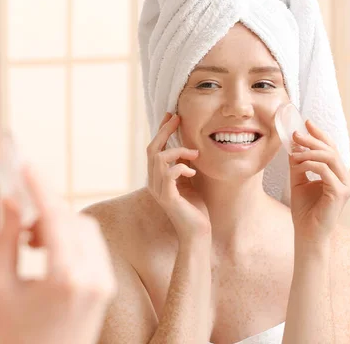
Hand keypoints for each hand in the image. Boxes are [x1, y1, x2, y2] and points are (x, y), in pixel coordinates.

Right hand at [0, 167, 115, 343]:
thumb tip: (9, 200)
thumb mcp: (1, 285)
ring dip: (58, 222)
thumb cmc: (17, 334)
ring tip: (29, 238)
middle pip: (72, 218)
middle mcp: (93, 276)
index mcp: (65, 278)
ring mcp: (105, 280)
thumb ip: (6, 238)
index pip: (56, 217)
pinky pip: (92, 244)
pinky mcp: (107, 284)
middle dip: (46, 207)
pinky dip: (71, 236)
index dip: (40, 188)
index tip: (27, 168)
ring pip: (86, 227)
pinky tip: (47, 248)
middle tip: (19, 210)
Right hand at [147, 112, 210, 245]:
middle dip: (164, 131)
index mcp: (157, 178)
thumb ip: (185, 165)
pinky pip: (169, 174)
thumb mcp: (190, 181)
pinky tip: (192, 171)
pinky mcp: (168, 198)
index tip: (171, 116)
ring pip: (158, 159)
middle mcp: (153, 183)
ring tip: (195, 154)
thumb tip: (189, 145)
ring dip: (178, 151)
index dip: (161, 131)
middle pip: (152, 150)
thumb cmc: (196, 209)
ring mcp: (158, 191)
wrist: (197, 234)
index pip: (154, 149)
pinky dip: (181, 167)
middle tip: (178, 119)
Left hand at [289, 119, 349, 243]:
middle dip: (312, 140)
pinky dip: (309, 164)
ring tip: (294, 152)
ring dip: (309, 151)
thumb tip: (294, 146)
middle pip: (331, 150)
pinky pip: (324, 170)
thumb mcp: (298, 180)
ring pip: (329, 158)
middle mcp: (346, 178)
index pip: (331, 149)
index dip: (320, 135)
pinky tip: (298, 165)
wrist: (307, 232)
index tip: (306, 123)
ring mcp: (346, 186)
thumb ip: (298, 164)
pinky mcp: (340, 192)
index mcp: (338, 175)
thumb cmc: (304, 209)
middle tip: (295, 134)